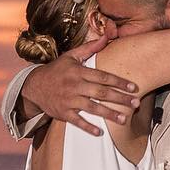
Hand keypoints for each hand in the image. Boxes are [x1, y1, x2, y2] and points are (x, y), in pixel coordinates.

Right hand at [20, 33, 139, 136]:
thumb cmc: (56, 70)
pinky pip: (77, 121)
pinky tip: (100, 132)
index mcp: (78, 71)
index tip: (133, 87)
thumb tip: (106, 37)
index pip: (102, 76)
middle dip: (120, 98)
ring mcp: (68, 100)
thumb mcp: (71, 56)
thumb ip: (90, 48)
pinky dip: (88, 127)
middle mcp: (74, 85)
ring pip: (92, 108)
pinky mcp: (63, 113)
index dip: (119, 82)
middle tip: (135, 104)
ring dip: (109, 114)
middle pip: (101, 92)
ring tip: (124, 119)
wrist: (34, 86)